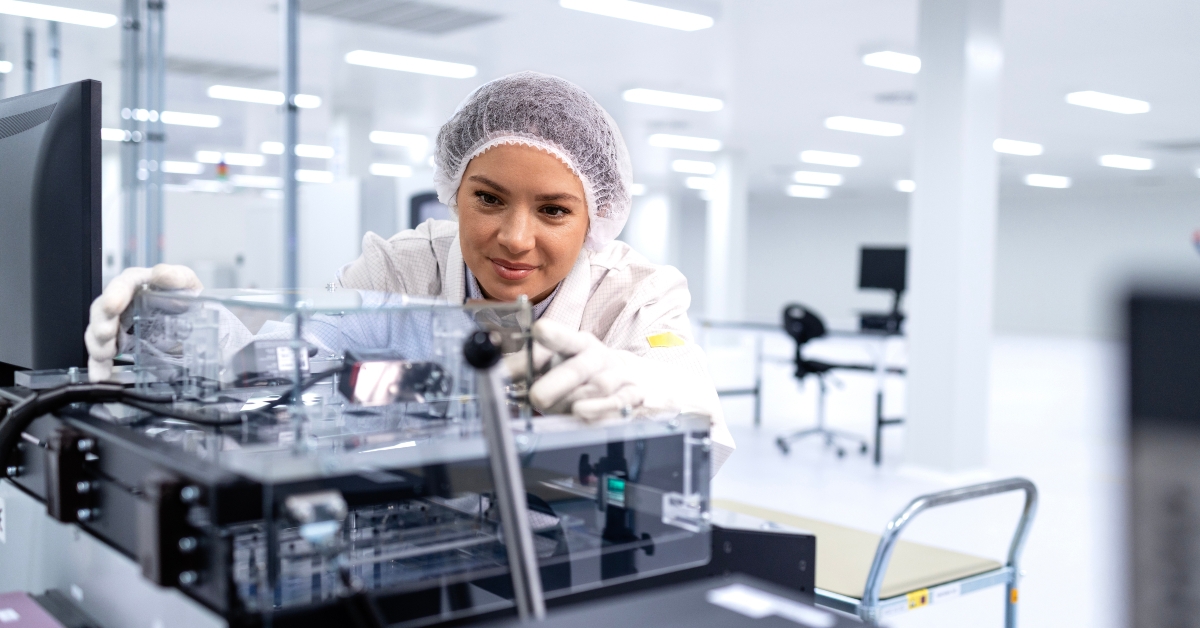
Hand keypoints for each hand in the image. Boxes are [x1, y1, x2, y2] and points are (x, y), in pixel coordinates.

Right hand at [84, 264, 202, 381]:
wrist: (192, 319)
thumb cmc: (183, 295)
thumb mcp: (185, 282)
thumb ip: (176, 276)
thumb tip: (162, 273)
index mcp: (136, 284)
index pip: (122, 285)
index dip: (116, 294)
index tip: (114, 305)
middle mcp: (121, 303)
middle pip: (103, 311)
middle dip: (101, 323)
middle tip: (106, 333)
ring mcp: (118, 325)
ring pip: (98, 333)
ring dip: (98, 345)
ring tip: (104, 354)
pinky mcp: (119, 345)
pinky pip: (103, 357)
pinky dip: (100, 367)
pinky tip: (100, 376)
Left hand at [526, 319, 672, 420]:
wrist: (633, 380)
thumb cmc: (584, 373)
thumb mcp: (556, 364)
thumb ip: (527, 367)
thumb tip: (497, 370)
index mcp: (577, 344)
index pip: (563, 338)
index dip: (552, 335)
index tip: (539, 330)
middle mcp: (598, 357)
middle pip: (579, 366)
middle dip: (557, 382)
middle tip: (536, 397)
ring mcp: (617, 376)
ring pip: (597, 386)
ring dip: (573, 400)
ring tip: (556, 408)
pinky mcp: (632, 395)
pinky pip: (617, 402)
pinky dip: (598, 408)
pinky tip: (581, 411)